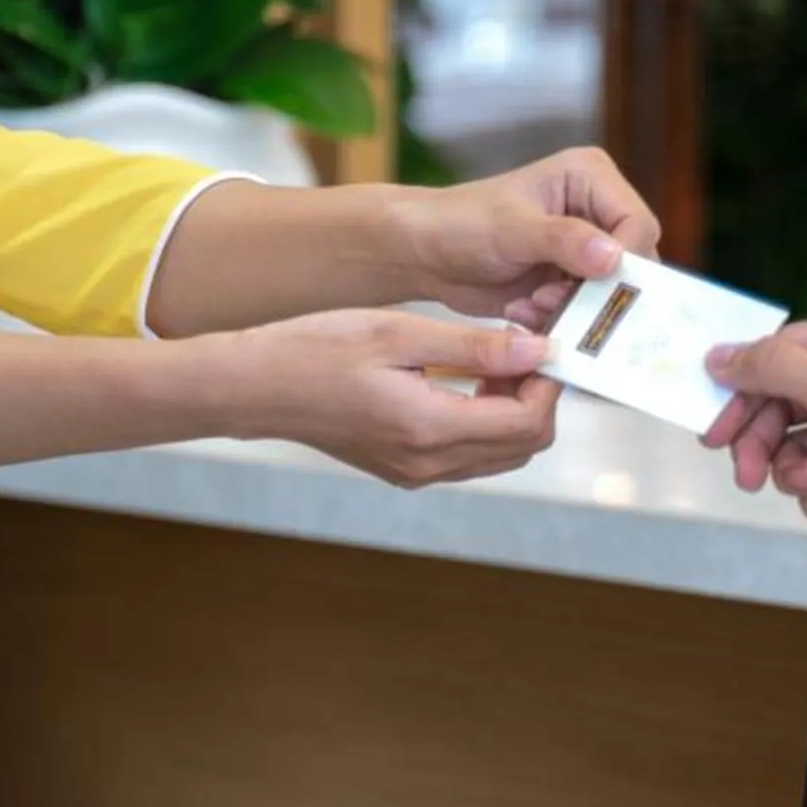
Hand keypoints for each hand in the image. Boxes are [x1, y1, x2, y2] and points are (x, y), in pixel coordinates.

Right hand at [219, 308, 563, 487]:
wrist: (257, 388)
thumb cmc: (315, 349)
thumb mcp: (398, 333)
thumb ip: (472, 346)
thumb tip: (538, 351)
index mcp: (430, 428)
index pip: (527, 423)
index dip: (548, 384)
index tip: (542, 344)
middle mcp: (428, 464)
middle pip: (523, 446)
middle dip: (537, 399)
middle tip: (521, 351)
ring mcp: (416, 474)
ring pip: (500, 456)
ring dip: (512, 412)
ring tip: (491, 362)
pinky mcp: (404, 471)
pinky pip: (468, 457)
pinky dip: (483, 423)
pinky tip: (460, 382)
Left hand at [388, 146, 660, 330]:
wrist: (425, 254)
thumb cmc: (460, 223)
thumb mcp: (510, 228)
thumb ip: (563, 239)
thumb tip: (614, 256)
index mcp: (590, 177)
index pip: (636, 224)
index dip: (626, 260)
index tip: (596, 286)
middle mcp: (597, 209)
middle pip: (634, 263)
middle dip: (597, 291)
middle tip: (553, 302)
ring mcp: (587, 249)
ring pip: (613, 292)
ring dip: (576, 309)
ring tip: (532, 306)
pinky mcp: (572, 282)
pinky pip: (589, 311)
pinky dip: (561, 320)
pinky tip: (522, 312)